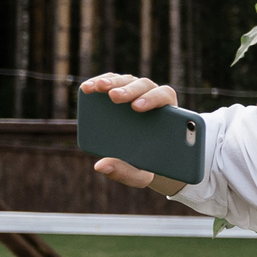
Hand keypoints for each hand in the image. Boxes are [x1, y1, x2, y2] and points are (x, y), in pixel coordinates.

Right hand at [80, 73, 182, 193]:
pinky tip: (87, 88)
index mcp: (169, 116)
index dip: (153, 98)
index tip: (138, 107)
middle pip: (145, 86)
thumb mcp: (140, 175)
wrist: (147, 160)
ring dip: (113, 82)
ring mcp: (137, 93)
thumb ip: (124, 172)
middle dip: (130, 90)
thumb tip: (100, 165)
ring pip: (128, 81)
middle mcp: (154, 99)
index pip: (165, 96)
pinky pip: (112, 82)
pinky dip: (99, 82)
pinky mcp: (121, 93)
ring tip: (97, 88)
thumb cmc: (148, 167)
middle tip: (115, 97)